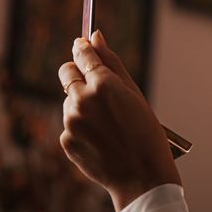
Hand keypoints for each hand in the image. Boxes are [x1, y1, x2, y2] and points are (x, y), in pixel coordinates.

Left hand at [58, 30, 180, 211]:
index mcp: (103, 84)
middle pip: (66, 73)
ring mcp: (70, 121)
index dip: (83, 48)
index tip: (83, 44)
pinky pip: (70, 124)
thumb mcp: (135, 94)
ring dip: (82, 103)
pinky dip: (82, 126)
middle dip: (76, 73)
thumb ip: (112, 63)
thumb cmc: (146, 132)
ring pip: (69, 100)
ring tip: (107, 122)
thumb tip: (95, 36)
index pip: (83, 54)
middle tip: (94, 84)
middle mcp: (82, 100)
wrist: (141, 176)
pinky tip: (102, 138)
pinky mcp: (65, 140)